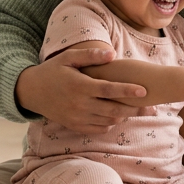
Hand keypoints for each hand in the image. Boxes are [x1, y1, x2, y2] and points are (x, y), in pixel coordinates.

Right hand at [15, 46, 147, 134]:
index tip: (144, 90)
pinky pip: (98, 129)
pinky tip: (116, 116)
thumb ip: (90, 56)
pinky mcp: (74, 126)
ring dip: (123, 116)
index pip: (109, 89)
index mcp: (79, 86)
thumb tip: (113, 54)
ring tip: (137, 110)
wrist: (31, 91)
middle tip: (151, 107)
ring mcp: (76, 118)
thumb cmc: (52, 70)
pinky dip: (109, 124)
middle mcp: (79, 104)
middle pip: (113, 110)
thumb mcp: (68, 57)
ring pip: (107, 121)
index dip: (127, 90)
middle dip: (134, 109)